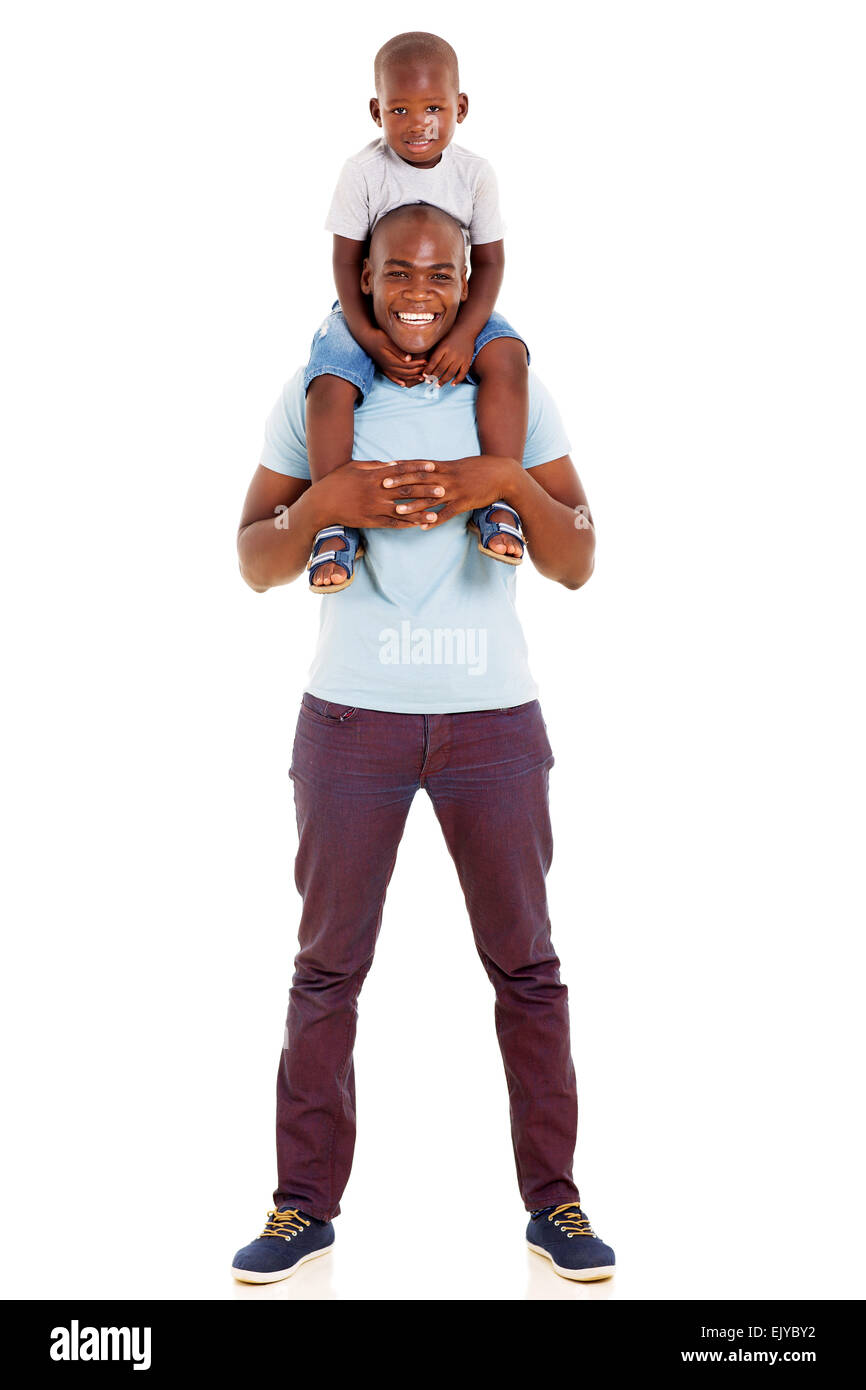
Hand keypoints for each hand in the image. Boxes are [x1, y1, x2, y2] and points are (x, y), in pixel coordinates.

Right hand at [316, 458, 446, 529]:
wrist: (321, 504)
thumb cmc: (336, 482)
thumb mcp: (354, 467)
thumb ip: (375, 465)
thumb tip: (393, 463)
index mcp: (374, 476)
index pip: (401, 470)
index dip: (418, 467)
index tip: (433, 466)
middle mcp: (377, 491)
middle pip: (406, 489)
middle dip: (426, 489)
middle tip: (444, 489)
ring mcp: (374, 507)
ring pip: (403, 509)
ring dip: (421, 511)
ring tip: (437, 512)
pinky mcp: (371, 521)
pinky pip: (392, 524)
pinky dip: (407, 524)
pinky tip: (419, 525)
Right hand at [364, 327, 427, 386]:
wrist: (365, 338)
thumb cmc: (377, 337)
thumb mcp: (388, 341)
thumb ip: (398, 350)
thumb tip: (409, 359)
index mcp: (391, 360)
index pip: (407, 365)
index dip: (417, 364)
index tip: (426, 362)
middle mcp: (388, 367)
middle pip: (406, 372)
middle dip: (417, 372)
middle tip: (427, 370)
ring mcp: (385, 368)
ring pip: (400, 376)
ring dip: (411, 378)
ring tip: (420, 378)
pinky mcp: (383, 367)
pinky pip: (391, 377)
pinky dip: (397, 381)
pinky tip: (403, 384)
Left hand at [377, 455, 520, 528]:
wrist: (503, 474)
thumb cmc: (480, 468)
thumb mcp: (459, 464)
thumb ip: (441, 467)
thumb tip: (426, 467)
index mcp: (445, 467)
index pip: (419, 466)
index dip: (402, 466)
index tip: (385, 467)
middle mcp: (447, 478)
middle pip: (420, 480)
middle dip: (401, 483)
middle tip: (383, 486)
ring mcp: (456, 491)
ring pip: (431, 499)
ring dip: (413, 505)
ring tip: (398, 510)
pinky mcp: (464, 503)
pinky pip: (447, 513)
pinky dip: (435, 520)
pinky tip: (423, 527)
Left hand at [423, 325, 476, 386]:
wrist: (466, 330)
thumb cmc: (450, 336)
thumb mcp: (440, 341)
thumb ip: (435, 352)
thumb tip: (425, 365)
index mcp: (444, 347)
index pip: (434, 361)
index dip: (428, 370)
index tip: (424, 376)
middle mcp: (452, 353)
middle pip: (441, 368)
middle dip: (434, 377)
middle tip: (429, 382)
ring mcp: (460, 358)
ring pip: (451, 372)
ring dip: (443, 380)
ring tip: (438, 385)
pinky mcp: (467, 361)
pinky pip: (463, 373)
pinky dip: (457, 380)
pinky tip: (452, 384)